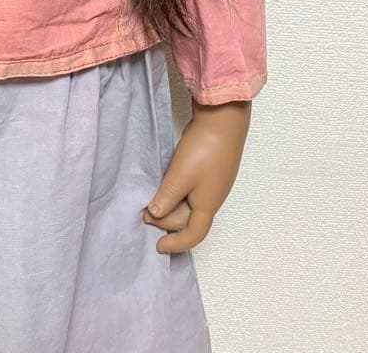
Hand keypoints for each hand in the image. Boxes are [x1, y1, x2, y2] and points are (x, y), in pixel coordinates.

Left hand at [141, 99, 250, 253]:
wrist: (224, 121)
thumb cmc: (203, 151)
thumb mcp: (180, 176)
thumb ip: (167, 198)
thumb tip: (155, 216)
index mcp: (207, 206)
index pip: (193, 235)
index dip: (176, 244)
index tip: (157, 247)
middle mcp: (212, 198)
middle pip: (189, 220)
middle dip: (167, 223)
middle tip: (144, 214)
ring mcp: (213, 184)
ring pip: (190, 205)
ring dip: (171, 208)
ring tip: (152, 201)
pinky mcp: (211, 170)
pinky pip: (192, 192)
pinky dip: (177, 195)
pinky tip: (166, 186)